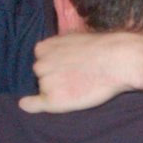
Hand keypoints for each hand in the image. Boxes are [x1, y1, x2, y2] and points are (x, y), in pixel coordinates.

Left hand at [20, 31, 138, 113]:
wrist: (117, 61)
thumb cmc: (101, 48)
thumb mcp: (73, 37)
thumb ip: (57, 46)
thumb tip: (43, 51)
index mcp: (43, 48)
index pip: (41, 59)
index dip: (54, 64)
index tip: (68, 66)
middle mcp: (40, 64)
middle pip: (41, 74)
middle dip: (53, 76)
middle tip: (75, 76)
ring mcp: (45, 83)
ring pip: (44, 89)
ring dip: (56, 89)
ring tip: (78, 86)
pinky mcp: (53, 100)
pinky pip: (34, 104)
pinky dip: (30, 105)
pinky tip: (25, 104)